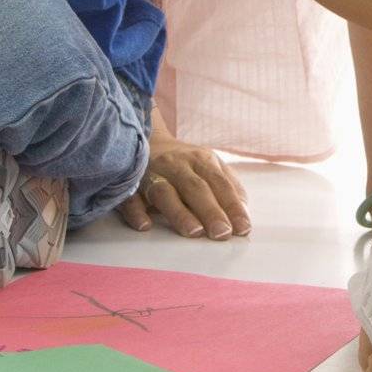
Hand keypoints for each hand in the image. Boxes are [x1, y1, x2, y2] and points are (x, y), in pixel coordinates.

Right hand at [114, 131, 250, 239]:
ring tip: (193, 232)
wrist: (145, 138)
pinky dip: (136, 211)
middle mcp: (176, 165)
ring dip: (179, 212)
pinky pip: (130, 197)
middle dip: (210, 211)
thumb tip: (243, 213)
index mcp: (201, 160)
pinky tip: (145, 225)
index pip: (220, 184)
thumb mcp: (209, 165)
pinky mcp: (128, 184)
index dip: (232, 205)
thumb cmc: (184, 162)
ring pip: (165, 192)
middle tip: (222, 233)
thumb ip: (228, 186)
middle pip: (195, 188)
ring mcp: (151, 173)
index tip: (242, 228)